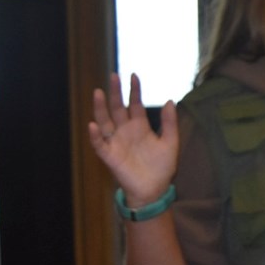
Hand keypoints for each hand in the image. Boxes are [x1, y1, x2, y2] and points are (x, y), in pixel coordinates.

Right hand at [88, 73, 178, 207]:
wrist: (155, 189)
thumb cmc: (162, 166)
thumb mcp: (171, 141)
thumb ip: (169, 122)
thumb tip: (170, 100)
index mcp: (140, 126)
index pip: (134, 104)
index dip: (134, 90)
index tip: (133, 75)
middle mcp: (125, 131)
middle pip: (117, 108)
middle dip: (115, 92)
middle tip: (113, 75)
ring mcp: (116, 142)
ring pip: (105, 121)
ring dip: (101, 108)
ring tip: (99, 92)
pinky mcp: (110, 156)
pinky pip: (100, 144)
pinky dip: (95, 135)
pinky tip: (93, 125)